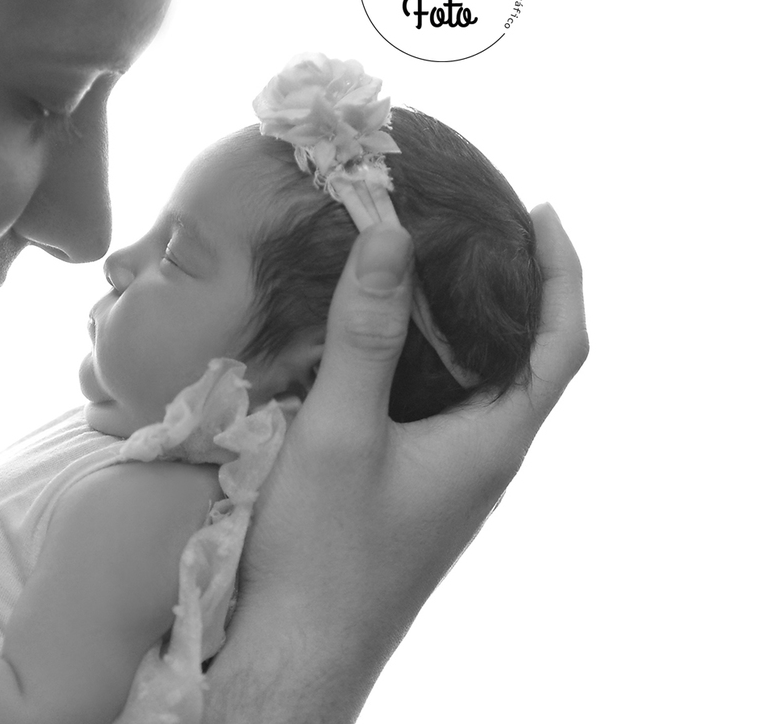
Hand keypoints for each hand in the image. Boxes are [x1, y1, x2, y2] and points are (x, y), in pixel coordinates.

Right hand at [207, 204, 586, 720]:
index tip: (540, 212)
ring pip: (479, 385)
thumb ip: (364, 334)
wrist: (297, 649)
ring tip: (427, 267)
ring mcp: (449, 478)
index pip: (561, 344)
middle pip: (527, 359)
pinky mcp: (413, 488)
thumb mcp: (339, 432)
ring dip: (468, 322)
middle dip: (516, 286)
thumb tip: (391, 233)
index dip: (564, 272)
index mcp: (491, 441)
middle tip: (475, 225)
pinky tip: (378, 344)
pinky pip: (439, 408)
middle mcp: (483, 458)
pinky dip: (427, 359)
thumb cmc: (323, 551)